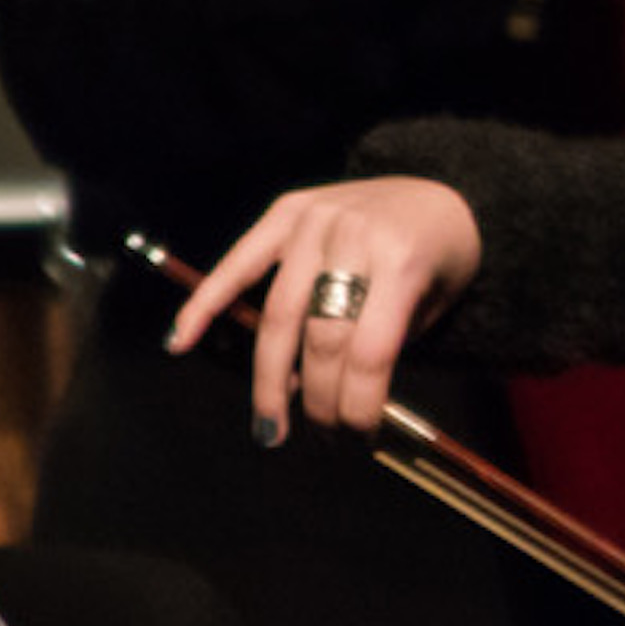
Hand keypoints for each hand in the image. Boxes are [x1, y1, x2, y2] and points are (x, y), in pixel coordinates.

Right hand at [168, 177, 484, 441]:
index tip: (357, 438)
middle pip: (321, 337)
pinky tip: (180, 340)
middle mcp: (354, 237)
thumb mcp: (437, 302)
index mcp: (403, 262)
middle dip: (319, 398)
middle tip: (320, 438)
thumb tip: (336, 403)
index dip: (357, 403)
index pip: (368, 350)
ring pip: (279, 314)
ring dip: (271, 378)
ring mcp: (316, 221)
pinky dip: (206, 302)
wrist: (445, 187)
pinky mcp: (288, 212)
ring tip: (271, 424)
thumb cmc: (444, 256)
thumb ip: (390, 343)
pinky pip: (239, 262)